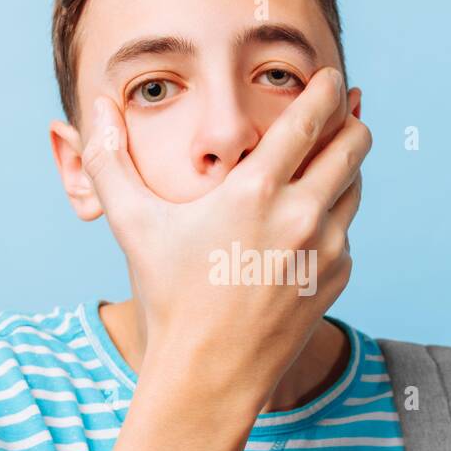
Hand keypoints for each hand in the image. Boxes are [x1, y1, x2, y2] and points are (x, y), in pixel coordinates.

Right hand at [80, 66, 370, 400]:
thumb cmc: (168, 298)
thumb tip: (94, 105)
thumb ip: (109, 159)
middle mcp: (302, 214)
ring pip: (356, 186)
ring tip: (329, 157)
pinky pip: (345, 233)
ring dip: (346, 167)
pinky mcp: (338, 278)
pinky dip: (332, 219)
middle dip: (350, 121)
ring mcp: (327, 249)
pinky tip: (307, 223)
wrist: (210, 374)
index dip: (326, 90)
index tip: (331, 76)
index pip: (310, 119)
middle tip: (343, 108)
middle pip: (353, 145)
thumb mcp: (133, 224)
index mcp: (256, 191)